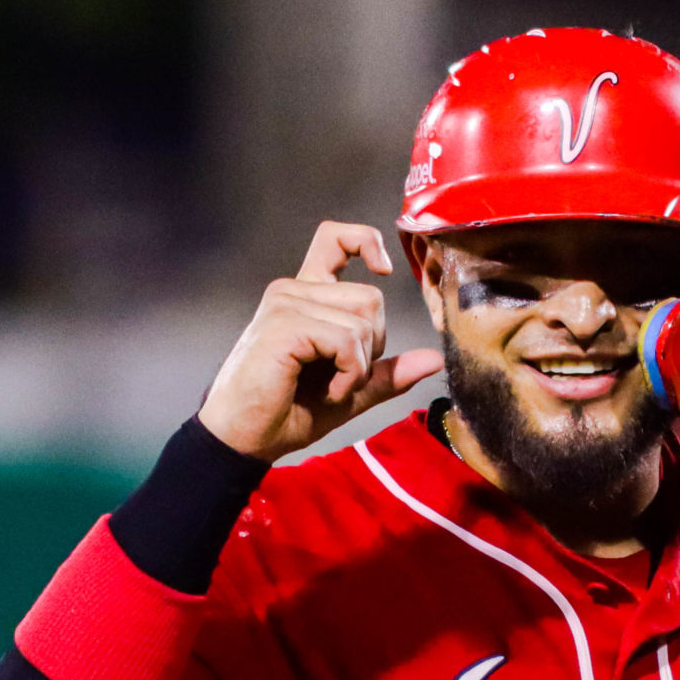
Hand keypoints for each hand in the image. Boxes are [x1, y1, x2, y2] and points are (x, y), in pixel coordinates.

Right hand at [196, 222, 444, 462]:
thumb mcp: (351, 391)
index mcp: (306, 297)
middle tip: (342, 376)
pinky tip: (329, 392)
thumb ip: (387, 372)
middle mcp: (293, 291)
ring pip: (362, 320)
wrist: (245, 440)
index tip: (384, 269)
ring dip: (359, 365)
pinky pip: (346, 339)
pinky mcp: (284, 324)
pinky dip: (350, 373)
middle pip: (370, 297)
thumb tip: (433, 359)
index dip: (366, 241)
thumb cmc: (286, 413)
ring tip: (331, 387)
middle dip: (372, 345)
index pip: (335, 239)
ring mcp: (286, 303)